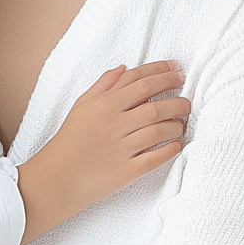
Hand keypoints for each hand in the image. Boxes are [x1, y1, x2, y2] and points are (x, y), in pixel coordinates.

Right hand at [16, 61, 188, 242]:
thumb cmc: (70, 138)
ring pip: (158, 130)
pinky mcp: (125, 172)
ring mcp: (120, 148)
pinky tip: (177, 145)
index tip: (178, 70)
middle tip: (187, 98)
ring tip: (182, 122)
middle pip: (154, 104)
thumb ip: (104, 84)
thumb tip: (125, 67)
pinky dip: (170, 150)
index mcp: (104, 103)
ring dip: (176, 124)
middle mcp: (113, 123)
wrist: (56, 177)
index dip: (162, 73)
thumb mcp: (82, 104)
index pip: (139, 81)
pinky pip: (154, 158)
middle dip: (176, 98)